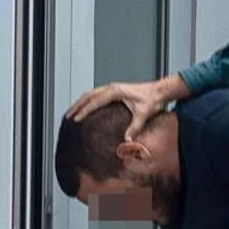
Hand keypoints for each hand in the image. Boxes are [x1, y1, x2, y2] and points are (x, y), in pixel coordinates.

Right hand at [68, 76, 182, 141]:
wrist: (160, 91)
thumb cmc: (153, 99)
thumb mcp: (143, 114)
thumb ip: (134, 128)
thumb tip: (127, 140)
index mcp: (115, 91)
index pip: (94, 101)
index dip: (84, 110)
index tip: (75, 119)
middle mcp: (112, 88)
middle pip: (88, 96)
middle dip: (77, 106)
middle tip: (68, 116)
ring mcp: (113, 88)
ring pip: (91, 93)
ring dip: (81, 102)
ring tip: (73, 112)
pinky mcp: (115, 90)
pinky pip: (97, 94)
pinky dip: (89, 100)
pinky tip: (86, 108)